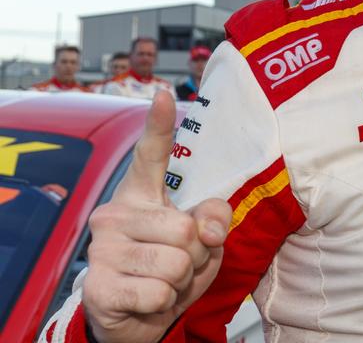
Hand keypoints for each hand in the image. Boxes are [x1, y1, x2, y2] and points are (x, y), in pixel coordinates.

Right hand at [82, 92, 231, 342]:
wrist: (139, 319)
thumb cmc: (172, 270)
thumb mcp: (204, 241)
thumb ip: (213, 219)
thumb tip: (206, 228)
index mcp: (141, 195)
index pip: (151, 155)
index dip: (159, 125)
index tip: (165, 93)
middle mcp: (114, 214)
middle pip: (187, 229)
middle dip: (196, 255)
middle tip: (178, 264)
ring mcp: (101, 248)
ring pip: (177, 262)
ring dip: (182, 281)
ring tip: (163, 282)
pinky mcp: (98, 285)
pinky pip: (160, 292)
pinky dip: (164, 303)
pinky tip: (147, 301)